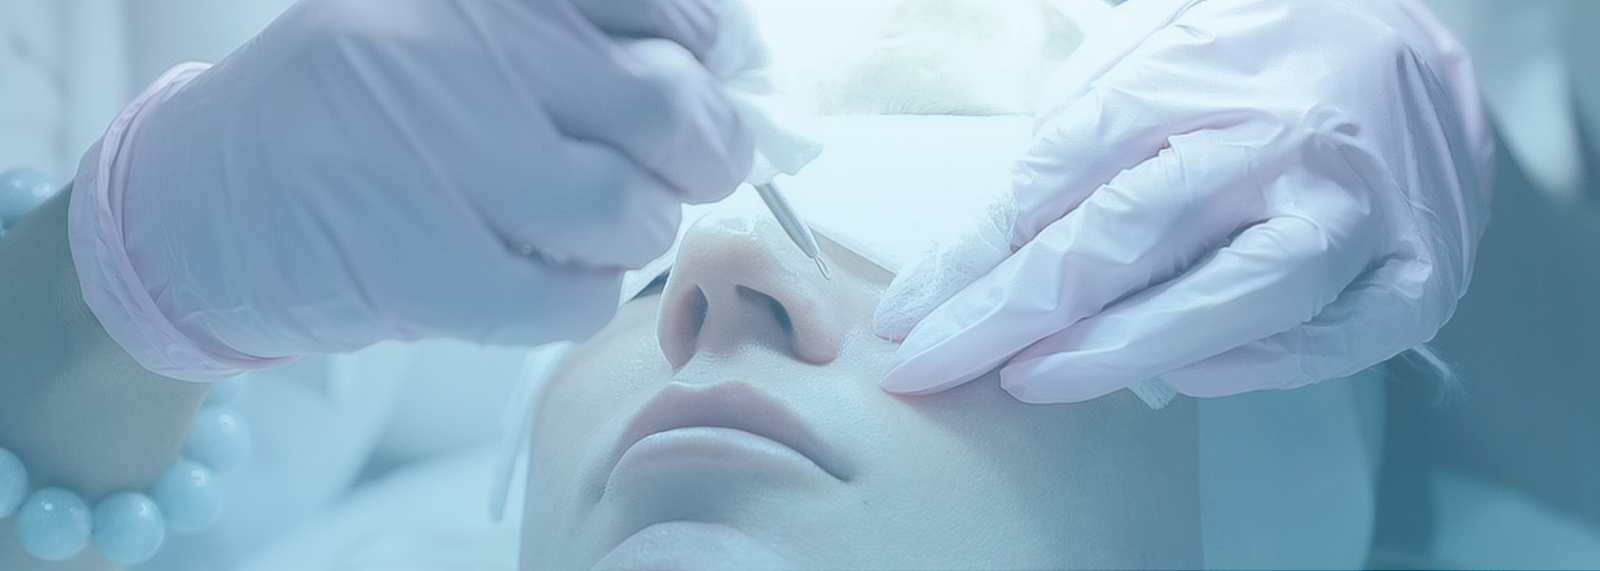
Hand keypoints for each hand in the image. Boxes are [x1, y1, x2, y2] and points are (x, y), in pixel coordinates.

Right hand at [70, 0, 751, 380]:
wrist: (205, 203)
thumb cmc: (358, 108)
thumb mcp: (452, 24)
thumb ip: (581, 33)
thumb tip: (727, 73)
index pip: (672, 15)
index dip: (709, 63)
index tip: (699, 87)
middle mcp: (464, 56)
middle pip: (673, 112)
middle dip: (705, 152)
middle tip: (683, 166)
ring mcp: (447, 163)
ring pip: (637, 216)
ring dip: (634, 231)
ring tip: (578, 220)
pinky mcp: (435, 271)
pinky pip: (581, 299)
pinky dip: (577, 294)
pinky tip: (530, 269)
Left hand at [874, 0, 1492, 402]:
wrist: (1419, 26)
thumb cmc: (1258, 49)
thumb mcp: (1148, 54)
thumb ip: (1078, 137)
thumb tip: (989, 245)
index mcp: (1196, 76)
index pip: (1055, 176)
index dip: (969, 257)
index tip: (909, 318)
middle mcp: (1277, 137)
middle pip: (1123, 236)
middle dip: (1009, 314)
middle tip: (936, 364)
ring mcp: (1355, 205)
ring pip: (1233, 295)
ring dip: (1120, 349)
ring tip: (1031, 380)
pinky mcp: (1416, 268)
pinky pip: (1331, 337)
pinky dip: (1256, 366)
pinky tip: (1184, 376)